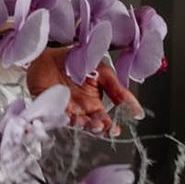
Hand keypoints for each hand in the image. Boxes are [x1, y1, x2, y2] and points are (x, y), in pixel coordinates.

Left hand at [26, 49, 142, 136]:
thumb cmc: (76, 61)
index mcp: (94, 104)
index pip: (104, 120)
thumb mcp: (102, 72)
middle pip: (90, 125)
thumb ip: (117, 89)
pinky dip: (61, 117)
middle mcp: (80, 110)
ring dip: (81, 124)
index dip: (110, 127)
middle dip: (96, 128)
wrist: (50, 53)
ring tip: (85, 122)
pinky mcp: (49, 106)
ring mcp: (65, 109)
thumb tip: (135, 109)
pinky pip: (56, 115)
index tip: (115, 130)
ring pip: (75, 123)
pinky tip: (67, 115)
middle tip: (100, 125)